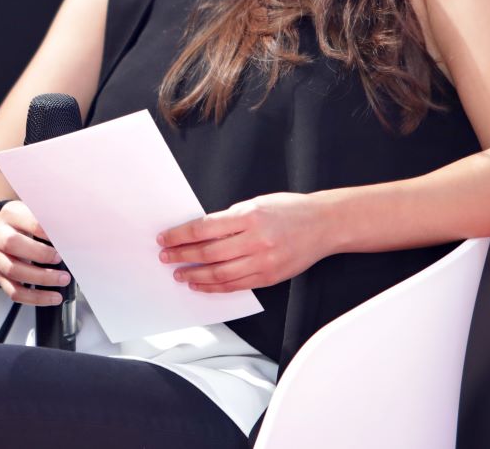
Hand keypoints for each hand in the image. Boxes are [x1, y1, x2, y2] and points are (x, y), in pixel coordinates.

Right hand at [0, 200, 70, 304]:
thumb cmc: (17, 223)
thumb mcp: (29, 211)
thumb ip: (47, 217)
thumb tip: (73, 228)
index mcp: (10, 215)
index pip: (27, 220)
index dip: (44, 229)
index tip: (61, 236)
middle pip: (13, 244)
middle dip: (40, 254)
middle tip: (60, 258)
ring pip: (14, 271)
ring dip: (41, 278)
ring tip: (63, 279)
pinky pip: (14, 292)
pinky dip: (35, 297)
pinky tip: (52, 297)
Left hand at [156, 192, 327, 291]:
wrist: (323, 224)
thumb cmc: (289, 209)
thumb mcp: (256, 203)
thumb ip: (230, 218)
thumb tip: (201, 232)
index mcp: (249, 216)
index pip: (204, 228)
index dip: (181, 235)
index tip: (166, 238)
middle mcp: (255, 240)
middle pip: (208, 252)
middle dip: (182, 256)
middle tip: (165, 257)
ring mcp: (263, 261)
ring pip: (219, 274)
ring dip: (195, 275)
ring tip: (179, 274)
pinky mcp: (269, 277)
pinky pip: (236, 285)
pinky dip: (215, 286)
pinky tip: (201, 284)